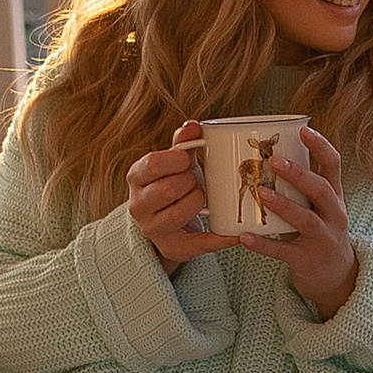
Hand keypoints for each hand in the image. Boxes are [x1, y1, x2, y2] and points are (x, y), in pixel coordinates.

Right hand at [128, 125, 223, 269]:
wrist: (171, 221)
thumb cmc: (174, 183)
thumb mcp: (175, 162)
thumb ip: (182, 143)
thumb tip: (193, 125)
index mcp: (136, 178)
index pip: (151, 164)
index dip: (175, 159)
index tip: (187, 159)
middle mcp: (138, 205)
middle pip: (166, 189)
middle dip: (188, 182)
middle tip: (195, 180)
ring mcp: (152, 228)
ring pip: (177, 214)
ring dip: (197, 202)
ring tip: (201, 198)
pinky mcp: (171, 247)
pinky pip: (198, 243)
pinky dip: (220, 237)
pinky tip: (235, 232)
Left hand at [257, 127, 357, 320]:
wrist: (336, 276)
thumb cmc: (319, 231)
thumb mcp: (319, 206)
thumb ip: (300, 186)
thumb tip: (266, 154)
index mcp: (335, 196)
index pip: (334, 165)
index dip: (321, 146)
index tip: (304, 130)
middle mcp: (334, 215)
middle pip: (322, 190)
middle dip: (300, 175)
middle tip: (276, 162)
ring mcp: (322, 239)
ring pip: (305, 220)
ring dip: (283, 205)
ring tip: (261, 193)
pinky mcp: (307, 260)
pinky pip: (283, 251)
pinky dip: (263, 244)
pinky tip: (244, 237)